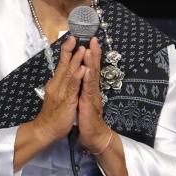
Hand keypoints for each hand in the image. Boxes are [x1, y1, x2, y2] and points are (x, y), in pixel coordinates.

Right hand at [36, 36, 85, 143]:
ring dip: (76, 61)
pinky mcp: (67, 101)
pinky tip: (82, 69)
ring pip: (69, 74)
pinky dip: (77, 78)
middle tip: (75, 37)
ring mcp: (61, 92)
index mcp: (56, 83)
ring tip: (82, 49)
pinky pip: (73, 88)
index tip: (72, 39)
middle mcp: (57, 85)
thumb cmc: (53, 114)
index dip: (67, 51)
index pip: (62, 64)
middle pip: (64, 65)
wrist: (46, 130)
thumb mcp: (56, 95)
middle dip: (70, 51)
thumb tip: (59, 75)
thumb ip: (59, 84)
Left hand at [76, 37, 114, 154]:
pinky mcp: (89, 103)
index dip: (90, 55)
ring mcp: (91, 95)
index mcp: (89, 87)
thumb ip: (83, 88)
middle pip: (93, 68)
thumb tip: (82, 77)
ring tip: (90, 48)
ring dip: (91, 61)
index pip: (90, 68)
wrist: (93, 136)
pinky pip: (88, 88)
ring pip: (92, 76)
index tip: (90, 41)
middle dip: (94, 53)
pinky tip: (87, 69)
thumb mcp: (82, 100)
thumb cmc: (87, 119)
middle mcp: (92, 89)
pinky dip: (87, 78)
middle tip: (94, 39)